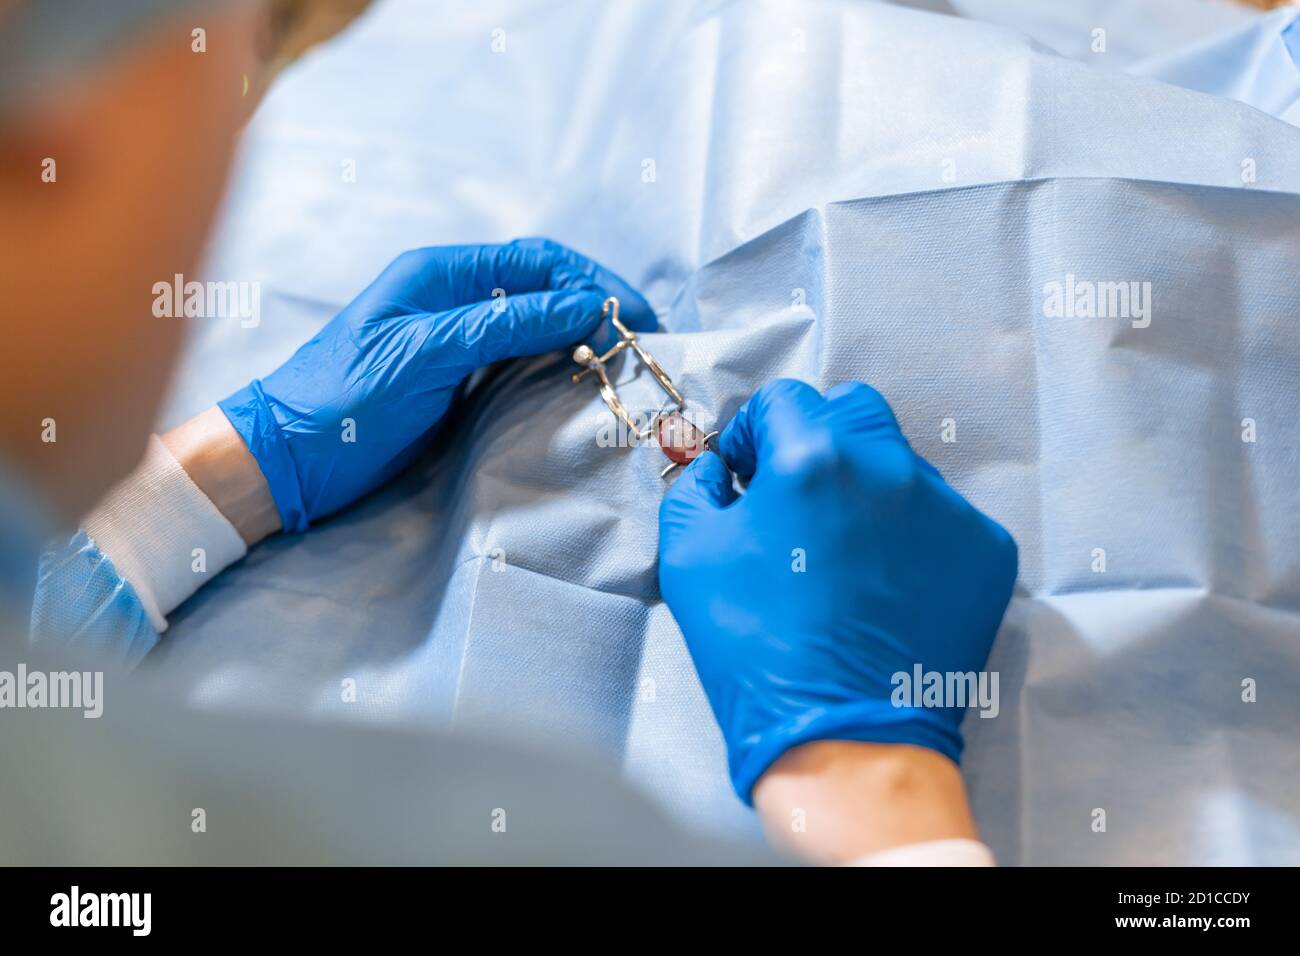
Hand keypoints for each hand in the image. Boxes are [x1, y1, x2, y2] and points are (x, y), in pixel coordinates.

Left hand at [219, 238, 653, 531]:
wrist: (287, 462)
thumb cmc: (343, 400)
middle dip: (596, 308)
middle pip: (543, 290)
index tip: (637, 316)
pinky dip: (555, 368)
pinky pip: (519, 364)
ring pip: (535, 328)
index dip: (592, 282)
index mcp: (440, 274)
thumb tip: (587, 303)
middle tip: (645, 342)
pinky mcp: (457, 383)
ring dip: (581, 339)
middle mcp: (453, 300)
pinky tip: (582, 384)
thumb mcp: (425, 354)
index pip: (537, 261)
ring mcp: (456, 343)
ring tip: (626, 363)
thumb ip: (505, 324)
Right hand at [658, 379, 1017, 803]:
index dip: (756, 434)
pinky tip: (885, 587)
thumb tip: (719, 466)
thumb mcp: (690, 558)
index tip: (750, 474)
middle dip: (818, 438)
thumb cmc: (756, 652)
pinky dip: (911, 536)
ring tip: (843, 557)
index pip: (785, 399)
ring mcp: (947, 509)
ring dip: (866, 488)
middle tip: (797, 499)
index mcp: (812, 458)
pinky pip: (942, 516)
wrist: (845, 743)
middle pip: (853, 411)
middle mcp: (889, 468)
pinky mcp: (985, 552)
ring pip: (901, 463)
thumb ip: (697, 487)